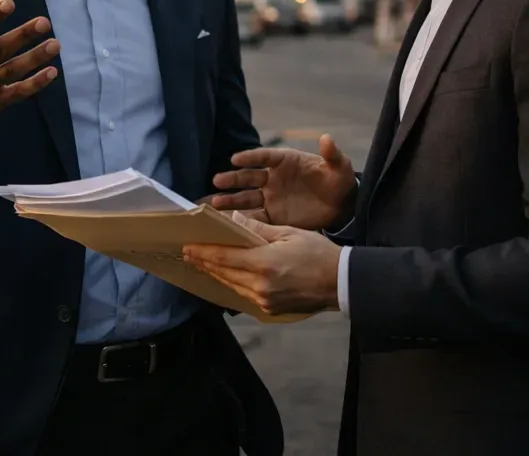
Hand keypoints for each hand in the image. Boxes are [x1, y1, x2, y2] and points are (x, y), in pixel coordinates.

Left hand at [183, 221, 340, 314]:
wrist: (341, 283)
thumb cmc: (318, 253)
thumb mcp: (289, 233)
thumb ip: (259, 230)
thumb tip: (235, 220)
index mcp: (263, 264)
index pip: (224, 258)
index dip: (203, 253)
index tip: (187, 247)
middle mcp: (259, 286)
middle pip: (224, 273)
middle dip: (205, 263)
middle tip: (188, 254)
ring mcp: (264, 301)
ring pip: (232, 286)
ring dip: (216, 274)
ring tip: (203, 264)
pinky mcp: (271, 309)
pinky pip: (244, 295)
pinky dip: (233, 283)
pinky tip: (227, 276)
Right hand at [207, 134, 355, 230]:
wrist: (341, 206)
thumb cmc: (338, 181)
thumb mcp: (340, 167)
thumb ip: (332, 154)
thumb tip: (327, 138)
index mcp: (285, 161)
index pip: (264, 156)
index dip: (250, 157)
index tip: (235, 159)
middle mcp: (273, 178)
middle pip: (249, 176)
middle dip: (233, 178)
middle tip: (217, 180)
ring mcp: (271, 197)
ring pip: (247, 198)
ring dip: (231, 200)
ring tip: (215, 202)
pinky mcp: (274, 216)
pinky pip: (256, 218)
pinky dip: (243, 220)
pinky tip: (229, 223)